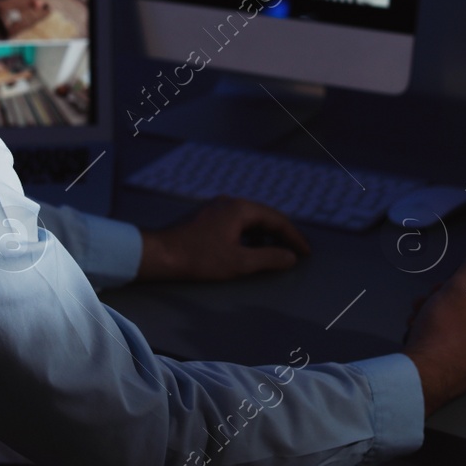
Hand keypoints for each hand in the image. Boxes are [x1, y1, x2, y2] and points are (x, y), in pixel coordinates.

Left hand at [136, 195, 309, 281]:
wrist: (159, 254)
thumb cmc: (198, 258)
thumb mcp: (238, 262)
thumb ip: (269, 258)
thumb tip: (291, 257)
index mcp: (239, 208)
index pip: (276, 219)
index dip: (294, 237)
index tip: (305, 253)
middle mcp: (229, 202)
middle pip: (264, 217)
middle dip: (281, 235)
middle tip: (295, 252)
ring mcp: (216, 208)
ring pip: (250, 220)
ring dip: (265, 236)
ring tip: (275, 254)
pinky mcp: (206, 217)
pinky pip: (236, 223)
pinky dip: (249, 235)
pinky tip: (248, 250)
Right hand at [402, 227, 465, 415]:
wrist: (420, 379)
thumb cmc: (441, 334)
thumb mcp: (458, 289)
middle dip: (453, 295)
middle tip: (434, 294)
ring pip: (463, 326)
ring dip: (440, 312)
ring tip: (420, 312)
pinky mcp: (462, 372)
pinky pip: (454, 344)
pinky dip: (439, 333)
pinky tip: (419, 330)